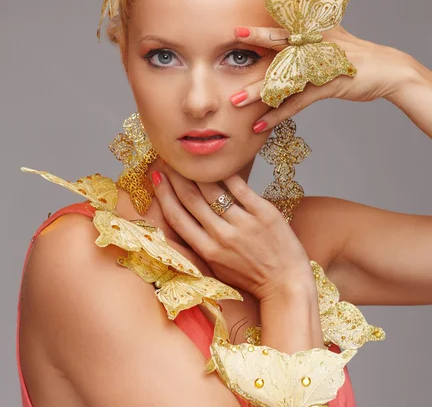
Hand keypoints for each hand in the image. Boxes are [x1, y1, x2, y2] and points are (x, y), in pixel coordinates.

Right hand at [150, 162, 314, 300]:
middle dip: (176, 176)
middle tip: (169, 159)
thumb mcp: (217, 267)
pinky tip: (218, 162)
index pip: (177, 217)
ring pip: (212, 190)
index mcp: (207, 251)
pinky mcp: (264, 212)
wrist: (286, 284)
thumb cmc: (251, 277)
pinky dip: (226, 173)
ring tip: (190, 159)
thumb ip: (199, 245)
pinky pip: (240, 187)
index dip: (163, 194)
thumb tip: (180, 219)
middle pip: (191, 199)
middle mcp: (222, 237)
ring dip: (197, 171)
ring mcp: (243, 223)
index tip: (157, 177)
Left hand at [231, 0, 413, 131]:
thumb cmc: (354, 48)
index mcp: (315, 26)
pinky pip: (297, 103)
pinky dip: (277, 115)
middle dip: (261, 36)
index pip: (294, 2)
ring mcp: (321, 65)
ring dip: (258, 91)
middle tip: (236, 33)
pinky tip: (259, 124)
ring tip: (235, 100)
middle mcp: (316, 43)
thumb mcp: (332, 20)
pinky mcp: (326, 86)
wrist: (387, 69)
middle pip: (286, 37)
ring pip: (285, 78)